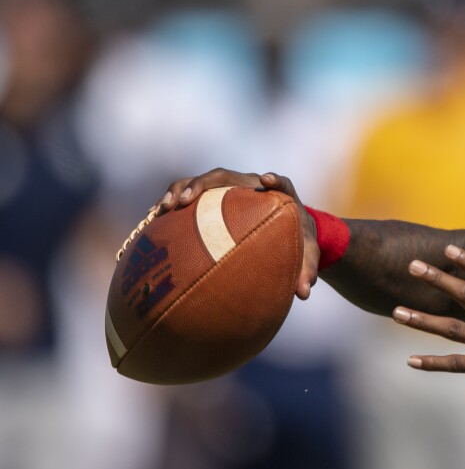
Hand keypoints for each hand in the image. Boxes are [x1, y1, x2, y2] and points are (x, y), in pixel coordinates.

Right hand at [155, 168, 319, 299]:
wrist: (284, 231)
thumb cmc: (295, 241)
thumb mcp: (306, 255)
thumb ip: (307, 271)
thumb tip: (304, 293)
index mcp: (279, 195)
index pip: (281, 182)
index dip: (276, 180)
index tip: (267, 180)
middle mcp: (250, 186)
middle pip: (226, 176)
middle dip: (204, 183)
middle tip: (187, 200)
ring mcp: (228, 190)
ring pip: (200, 182)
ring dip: (180, 190)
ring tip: (165, 208)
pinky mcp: (212, 199)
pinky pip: (188, 196)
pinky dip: (171, 203)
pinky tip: (153, 220)